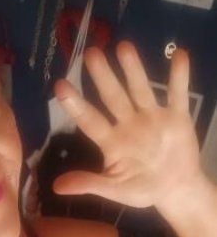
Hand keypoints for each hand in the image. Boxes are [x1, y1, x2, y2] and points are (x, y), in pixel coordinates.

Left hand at [53, 41, 200, 208]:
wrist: (175, 190)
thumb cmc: (141, 189)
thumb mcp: (114, 190)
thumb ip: (89, 184)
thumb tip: (57, 187)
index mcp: (111, 142)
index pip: (89, 120)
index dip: (75, 104)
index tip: (60, 86)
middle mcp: (128, 124)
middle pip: (112, 96)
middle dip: (102, 76)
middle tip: (90, 53)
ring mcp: (152, 118)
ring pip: (140, 89)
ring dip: (133, 69)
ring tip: (123, 46)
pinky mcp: (177, 118)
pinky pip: (178, 94)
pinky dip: (179, 76)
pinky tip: (178, 55)